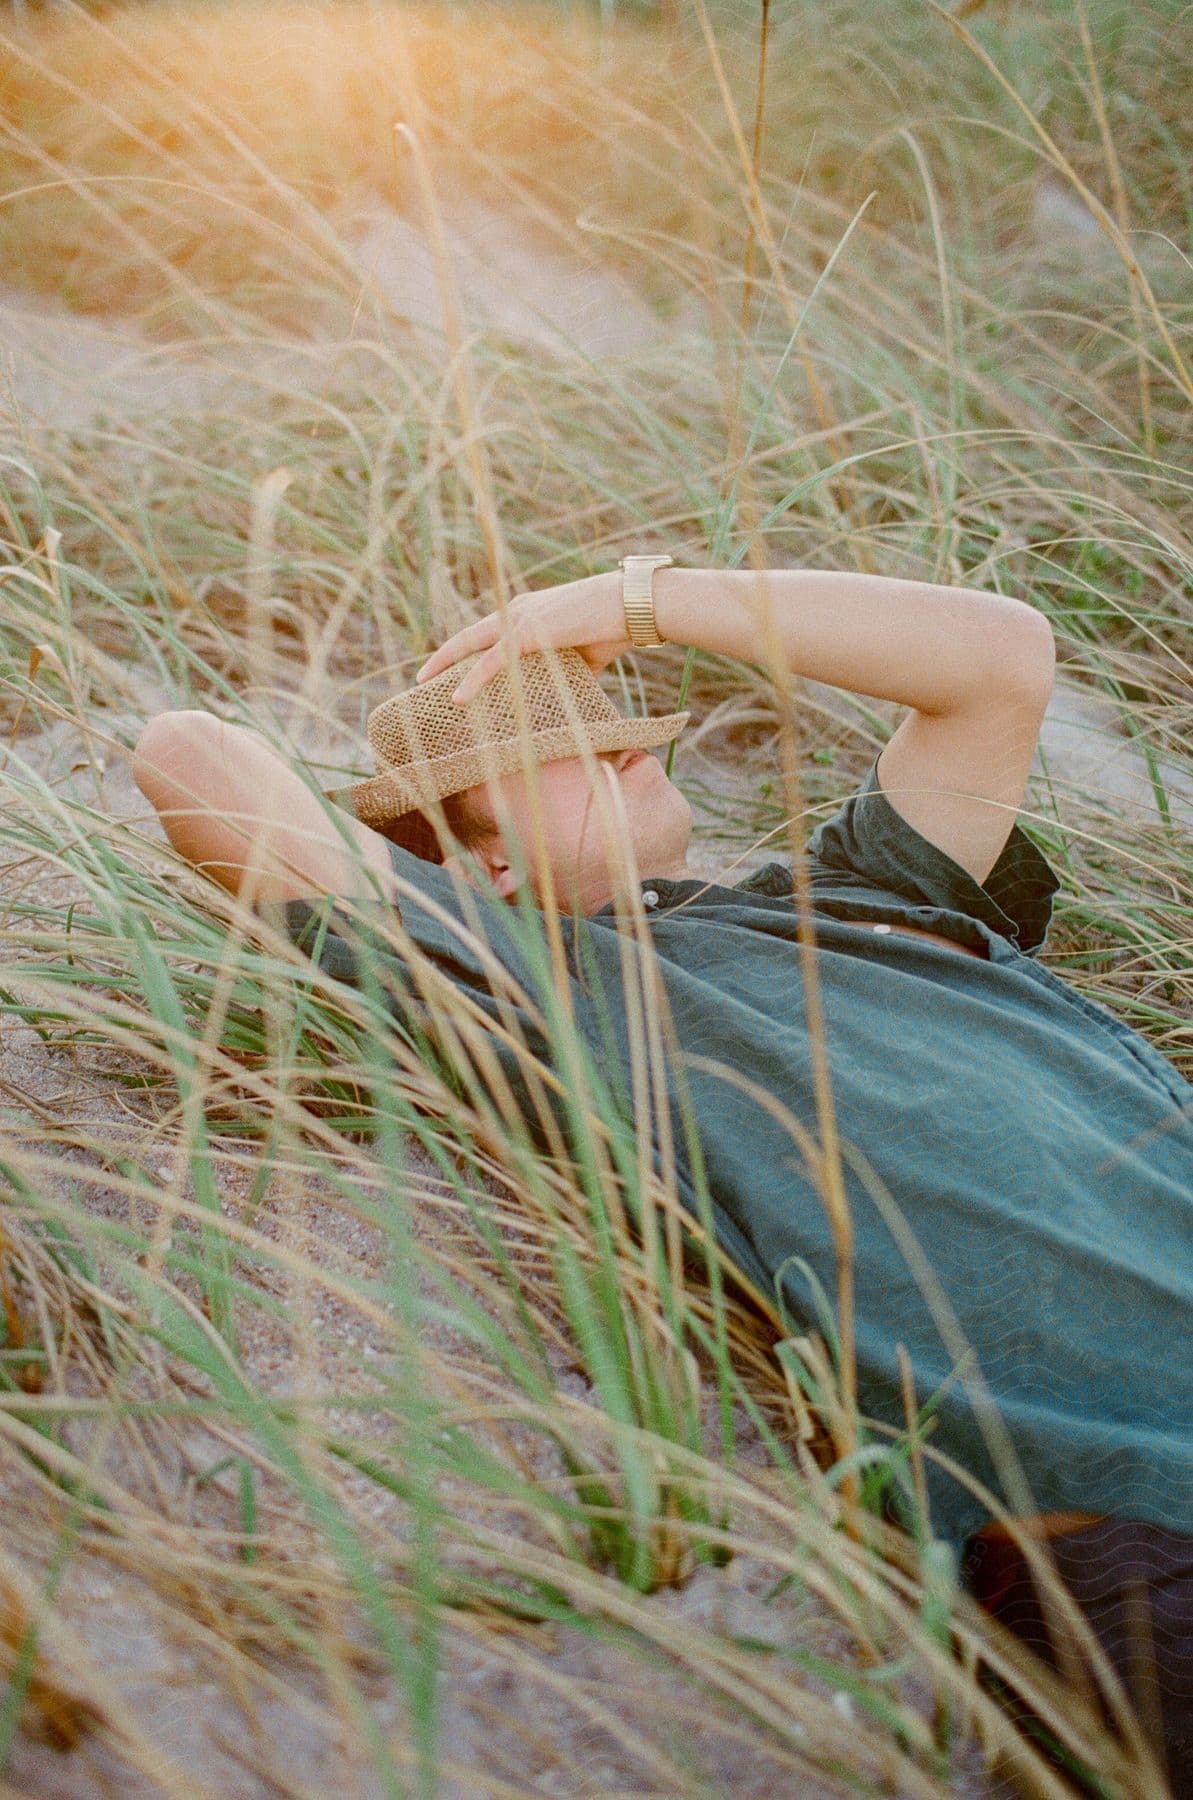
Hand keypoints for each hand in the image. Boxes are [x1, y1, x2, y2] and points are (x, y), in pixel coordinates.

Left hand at [414, 574, 626, 704]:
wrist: (631, 606)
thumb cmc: (612, 627)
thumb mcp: (583, 653)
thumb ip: (564, 669)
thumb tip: (562, 695)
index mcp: (526, 611)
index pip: (487, 632)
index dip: (464, 649)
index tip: (446, 666)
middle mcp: (516, 610)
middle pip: (470, 636)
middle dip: (444, 657)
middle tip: (421, 678)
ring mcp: (520, 619)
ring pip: (473, 645)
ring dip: (447, 666)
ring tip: (424, 685)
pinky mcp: (529, 633)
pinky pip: (493, 661)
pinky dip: (473, 680)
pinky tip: (458, 698)